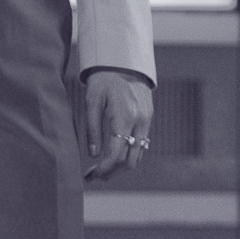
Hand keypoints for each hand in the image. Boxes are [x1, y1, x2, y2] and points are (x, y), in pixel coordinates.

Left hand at [81, 67, 153, 181]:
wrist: (124, 62)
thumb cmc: (103, 80)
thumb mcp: (92, 101)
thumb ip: (92, 129)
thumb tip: (93, 155)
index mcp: (124, 116)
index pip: (116, 154)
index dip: (103, 169)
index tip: (90, 176)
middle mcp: (140, 121)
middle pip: (129, 161)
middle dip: (112, 172)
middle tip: (94, 176)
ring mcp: (147, 121)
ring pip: (137, 155)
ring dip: (120, 166)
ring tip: (102, 169)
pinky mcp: (148, 119)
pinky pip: (141, 145)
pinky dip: (128, 154)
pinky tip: (114, 155)